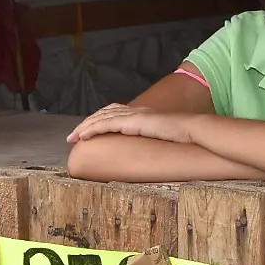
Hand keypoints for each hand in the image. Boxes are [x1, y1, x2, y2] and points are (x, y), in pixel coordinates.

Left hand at [66, 104, 198, 143]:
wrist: (192, 129)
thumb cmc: (183, 136)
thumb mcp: (164, 137)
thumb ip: (154, 140)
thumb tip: (151, 154)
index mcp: (141, 114)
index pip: (113, 113)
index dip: (99, 120)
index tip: (88, 131)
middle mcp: (135, 111)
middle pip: (103, 113)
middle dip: (86, 124)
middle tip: (73, 136)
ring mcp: (133, 115)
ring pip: (100, 118)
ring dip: (84, 127)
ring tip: (72, 137)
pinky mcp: (132, 122)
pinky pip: (106, 124)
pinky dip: (92, 129)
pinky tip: (83, 136)